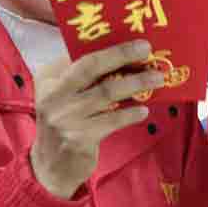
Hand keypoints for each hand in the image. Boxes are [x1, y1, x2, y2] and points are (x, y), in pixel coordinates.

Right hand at [29, 41, 162, 199]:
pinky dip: (131, 113)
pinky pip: (112, 120)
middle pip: (90, 66)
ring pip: (107, 92)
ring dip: (136, 83)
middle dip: (121, 54)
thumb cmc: (66, 122)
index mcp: (49, 78)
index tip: (135, 40)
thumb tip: (126, 55)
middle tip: (147, 48)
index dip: (110, 46)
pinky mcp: (78, 138)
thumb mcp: (66, 96)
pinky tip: (143, 110)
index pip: (81, 55)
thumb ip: (87, 77)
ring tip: (157, 79)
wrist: (50, 166)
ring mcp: (64, 117)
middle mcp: (53, 94)